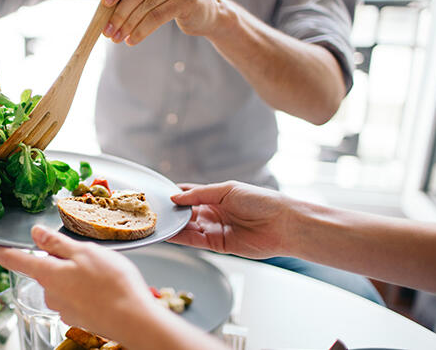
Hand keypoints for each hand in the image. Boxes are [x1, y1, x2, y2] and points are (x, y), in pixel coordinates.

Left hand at [0, 226, 158, 341]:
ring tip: (103, 270)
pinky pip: (76, 295)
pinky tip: (104, 286)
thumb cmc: (112, 284)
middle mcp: (50, 293)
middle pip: (45, 268)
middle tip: (85, 252)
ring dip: (76, 273)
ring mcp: (64, 308)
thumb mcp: (84, 252)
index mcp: (48, 274)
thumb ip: (56, 243)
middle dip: (59, 259)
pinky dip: (86, 288)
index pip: (13, 260)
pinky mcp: (78, 316)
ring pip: (63, 281)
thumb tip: (35, 233)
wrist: (134, 320)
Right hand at [169, 181, 294, 258]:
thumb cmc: (260, 201)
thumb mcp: (227, 190)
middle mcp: (214, 212)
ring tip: (157, 223)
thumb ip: (199, 194)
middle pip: (186, 212)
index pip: (189, 194)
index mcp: (216, 196)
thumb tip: (175, 197)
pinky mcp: (218, 245)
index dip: (175, 194)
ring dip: (174, 226)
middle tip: (153, 211)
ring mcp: (215, 229)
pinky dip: (181, 238)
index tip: (158, 195)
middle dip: (171, 212)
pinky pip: (195, 241)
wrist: (282, 224)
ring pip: (188, 227)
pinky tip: (169, 234)